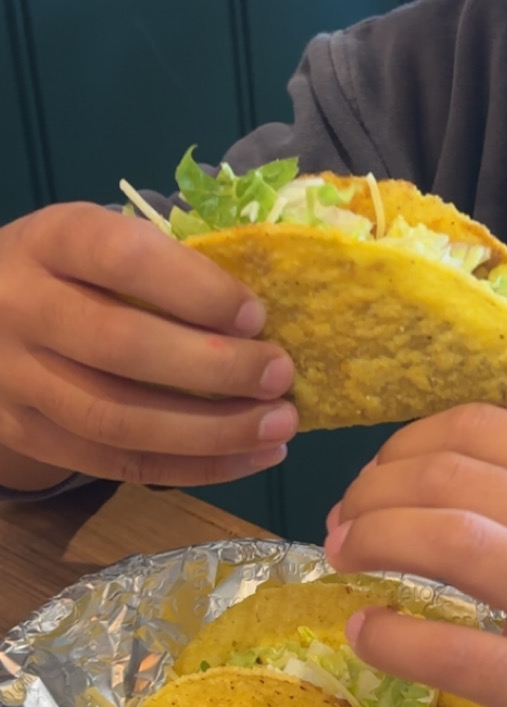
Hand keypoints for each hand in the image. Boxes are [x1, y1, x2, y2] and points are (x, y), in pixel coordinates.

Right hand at [0, 203, 297, 487]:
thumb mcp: (97, 242)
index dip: (195, 288)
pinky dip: (188, 466)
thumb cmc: (68, 271)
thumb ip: (162, 265)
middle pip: (120, 345)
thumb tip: (262, 319)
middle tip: (280, 375)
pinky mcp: (23, 432)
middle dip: (213, 367)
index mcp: (51, 240)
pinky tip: (246, 458)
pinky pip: (111, 463)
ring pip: (115, 417)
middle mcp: (21, 306)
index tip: (256, 314)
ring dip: (210, 431)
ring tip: (278, 428)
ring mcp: (13, 378)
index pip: (123, 258)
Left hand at [324, 403, 506, 706]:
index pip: (484, 426)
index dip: (407, 443)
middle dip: (375, 493)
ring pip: (452, 541)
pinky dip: (391, 636)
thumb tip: (500, 410)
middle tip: (345, 524)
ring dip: (375, 541)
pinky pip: (455, 649)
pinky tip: (365, 632)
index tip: (377, 478)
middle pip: (453, 476)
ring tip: (343, 558)